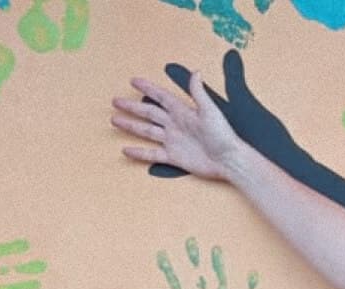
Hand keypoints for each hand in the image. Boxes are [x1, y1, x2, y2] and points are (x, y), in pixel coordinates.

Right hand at [112, 71, 246, 180]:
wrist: (229, 160)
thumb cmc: (223, 135)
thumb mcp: (210, 111)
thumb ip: (199, 93)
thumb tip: (196, 72)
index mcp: (183, 112)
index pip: (162, 97)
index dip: (148, 88)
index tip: (134, 81)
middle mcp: (176, 125)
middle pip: (149, 113)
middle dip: (132, 107)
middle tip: (116, 101)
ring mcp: (173, 141)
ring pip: (147, 131)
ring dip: (131, 126)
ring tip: (115, 120)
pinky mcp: (174, 157)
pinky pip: (152, 154)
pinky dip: (139, 153)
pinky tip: (126, 150)